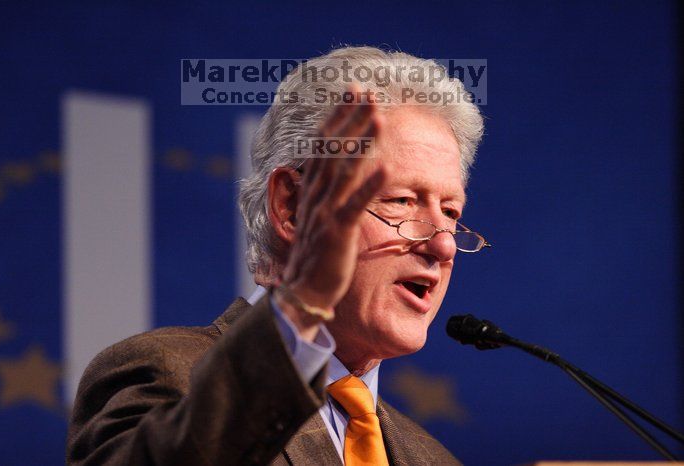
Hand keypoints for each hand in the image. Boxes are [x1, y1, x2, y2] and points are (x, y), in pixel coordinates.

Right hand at [279, 85, 386, 322]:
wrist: (303, 292)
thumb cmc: (314, 257)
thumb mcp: (315, 217)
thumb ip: (322, 192)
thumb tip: (327, 171)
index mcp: (311, 190)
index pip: (324, 145)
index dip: (338, 117)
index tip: (353, 93)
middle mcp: (315, 196)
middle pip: (334, 149)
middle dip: (351, 118)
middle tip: (367, 91)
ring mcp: (325, 213)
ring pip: (345, 171)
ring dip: (362, 142)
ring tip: (379, 117)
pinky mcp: (338, 233)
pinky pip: (356, 206)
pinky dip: (370, 186)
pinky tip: (387, 168)